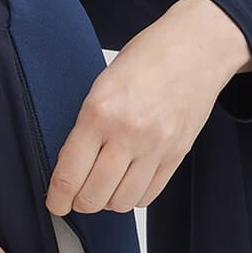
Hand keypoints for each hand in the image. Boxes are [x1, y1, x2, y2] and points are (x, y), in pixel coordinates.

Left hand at [46, 0, 251, 214]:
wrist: (196, 49)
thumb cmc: (149, 58)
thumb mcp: (102, 84)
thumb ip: (87, 125)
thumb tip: (72, 165)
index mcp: (100, 112)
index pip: (70, 174)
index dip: (58, 198)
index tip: (55, 203)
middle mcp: (128, 133)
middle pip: (94, 196)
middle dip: (80, 203)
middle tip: (76, 197)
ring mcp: (156, 147)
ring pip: (123, 202)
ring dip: (108, 201)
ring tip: (105, 188)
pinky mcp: (177, 155)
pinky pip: (149, 194)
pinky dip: (134, 196)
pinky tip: (128, 182)